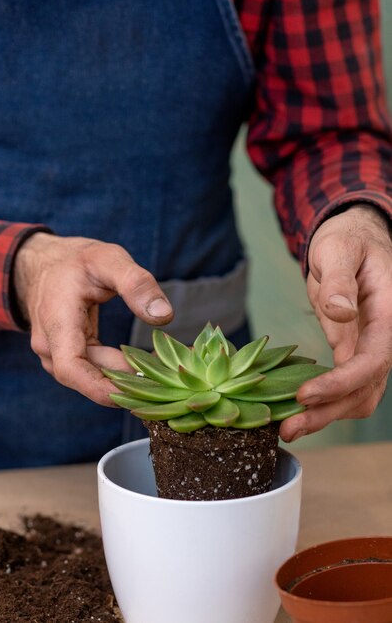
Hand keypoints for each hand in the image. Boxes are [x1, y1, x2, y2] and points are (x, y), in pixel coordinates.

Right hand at [13, 233, 172, 404]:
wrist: (46, 263)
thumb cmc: (77, 260)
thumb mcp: (109, 259)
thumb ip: (136, 284)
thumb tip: (164, 316)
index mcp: (57, 321)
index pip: (70, 368)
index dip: (100, 388)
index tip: (135, 393)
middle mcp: (50, 344)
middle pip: (86, 377)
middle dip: (124, 383)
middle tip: (165, 380)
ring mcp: (55, 353)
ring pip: (89, 377)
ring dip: (122, 379)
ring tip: (159, 372)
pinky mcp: (67, 356)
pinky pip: (91, 371)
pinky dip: (116, 371)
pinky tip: (142, 367)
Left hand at [280, 205, 391, 441]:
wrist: (350, 239)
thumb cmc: (346, 240)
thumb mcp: (338, 250)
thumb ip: (339, 281)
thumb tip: (341, 312)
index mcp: (386, 315)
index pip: (373, 361)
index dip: (341, 383)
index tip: (305, 394)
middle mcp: (381, 339)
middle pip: (364, 389)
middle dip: (328, 412)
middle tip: (288, 428)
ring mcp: (366, 347)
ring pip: (356, 395)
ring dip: (325, 415)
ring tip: (287, 428)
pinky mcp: (348, 350)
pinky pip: (342, 385)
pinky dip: (322, 401)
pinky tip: (293, 409)